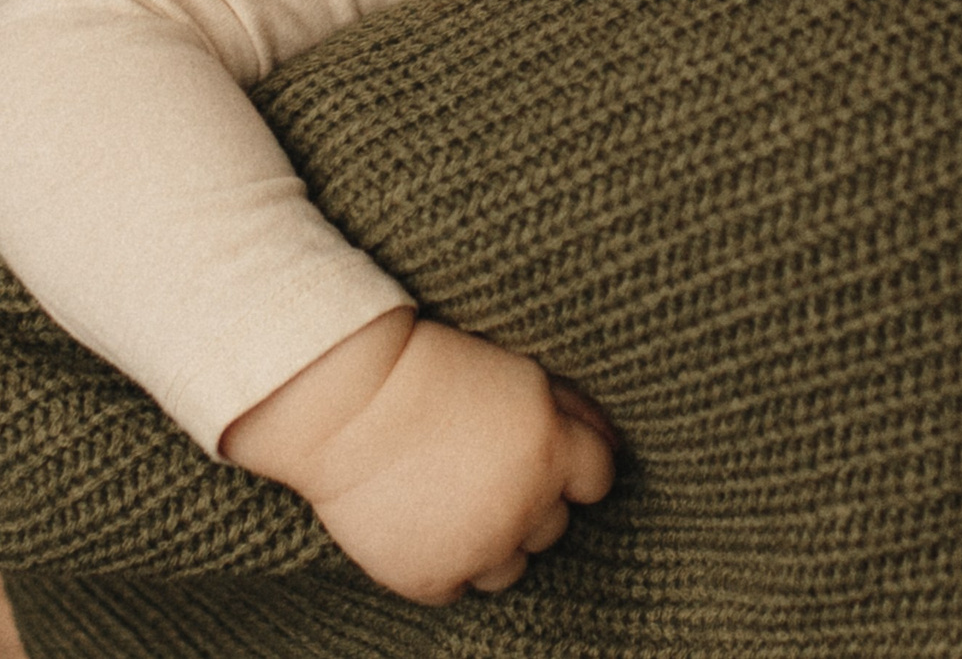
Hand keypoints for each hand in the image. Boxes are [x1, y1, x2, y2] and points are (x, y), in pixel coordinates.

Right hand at [221, 309, 615, 602]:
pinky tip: (420, 522)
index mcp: (554, 449)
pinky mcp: (431, 577)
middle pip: (554, 526)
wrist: (345, 400)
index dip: (570, 465)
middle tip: (478, 469)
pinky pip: (456, 589)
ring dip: (490, 541)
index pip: (599, 478)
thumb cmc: (432, 373)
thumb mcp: (518, 374)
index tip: (538, 453)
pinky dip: (442, 564)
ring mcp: (478, 548)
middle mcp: (526, 505)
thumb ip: (571, 411)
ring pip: (511, 568)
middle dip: (527, 501)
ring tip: (449, 498)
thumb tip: (617, 444)